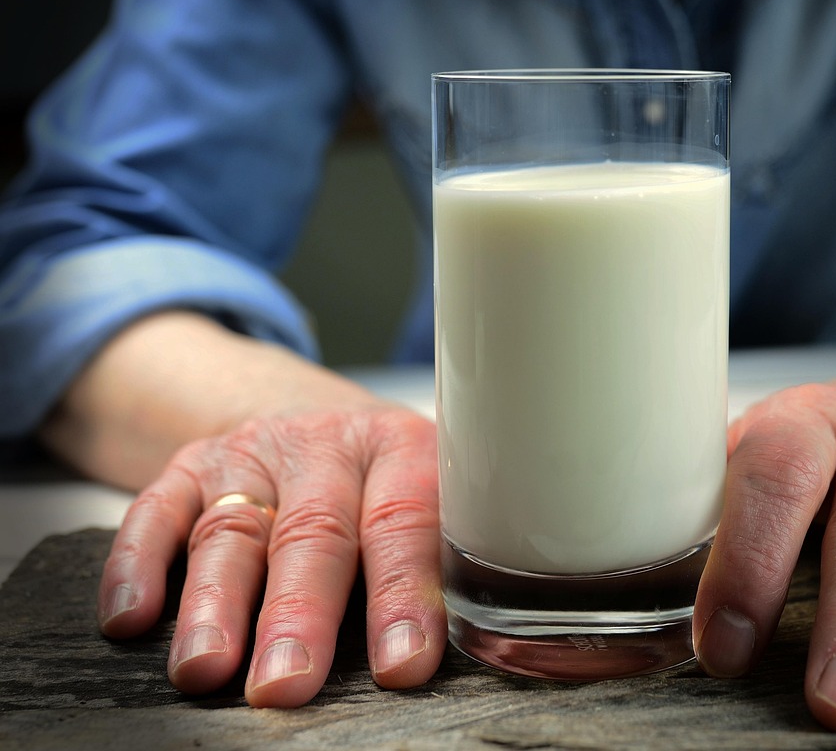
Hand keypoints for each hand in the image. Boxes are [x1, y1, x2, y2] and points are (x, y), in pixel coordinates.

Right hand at [95, 406, 447, 705]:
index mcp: (402, 454)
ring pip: (231, 529)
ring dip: (215, 604)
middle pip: (313, 532)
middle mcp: (327, 448)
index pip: (405, 525)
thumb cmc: (385, 486)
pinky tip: (130, 618)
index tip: (400, 666)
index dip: (402, 596)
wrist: (316, 419)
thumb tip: (438, 659)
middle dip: (299, 615)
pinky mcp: (190, 466)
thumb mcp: (433, 499)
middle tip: (285, 684)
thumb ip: (438, 562)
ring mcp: (254, 455)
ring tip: (205, 669)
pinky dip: (136, 564)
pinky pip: (155, 510)